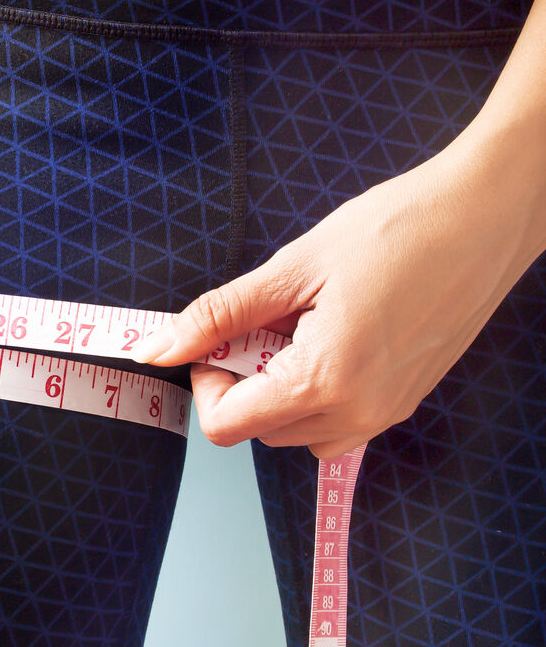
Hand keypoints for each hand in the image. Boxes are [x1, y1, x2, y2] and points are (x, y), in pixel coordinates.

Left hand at [131, 143, 541, 457]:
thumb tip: (159, 348)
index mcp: (325, 382)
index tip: (217, 339)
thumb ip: (219, 315)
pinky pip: (339, 421)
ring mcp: (388, 412)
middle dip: (242, 383)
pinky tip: (330, 333)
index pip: (227, 426)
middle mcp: (360, 412)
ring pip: (298, 432)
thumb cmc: (397, 228)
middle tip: (262, 321)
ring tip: (300, 324)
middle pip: (260, 431)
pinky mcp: (405, 400)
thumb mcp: (292, 267)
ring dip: (278, 390)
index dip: (206, 383)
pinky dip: (316, 390)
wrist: (487, 214)